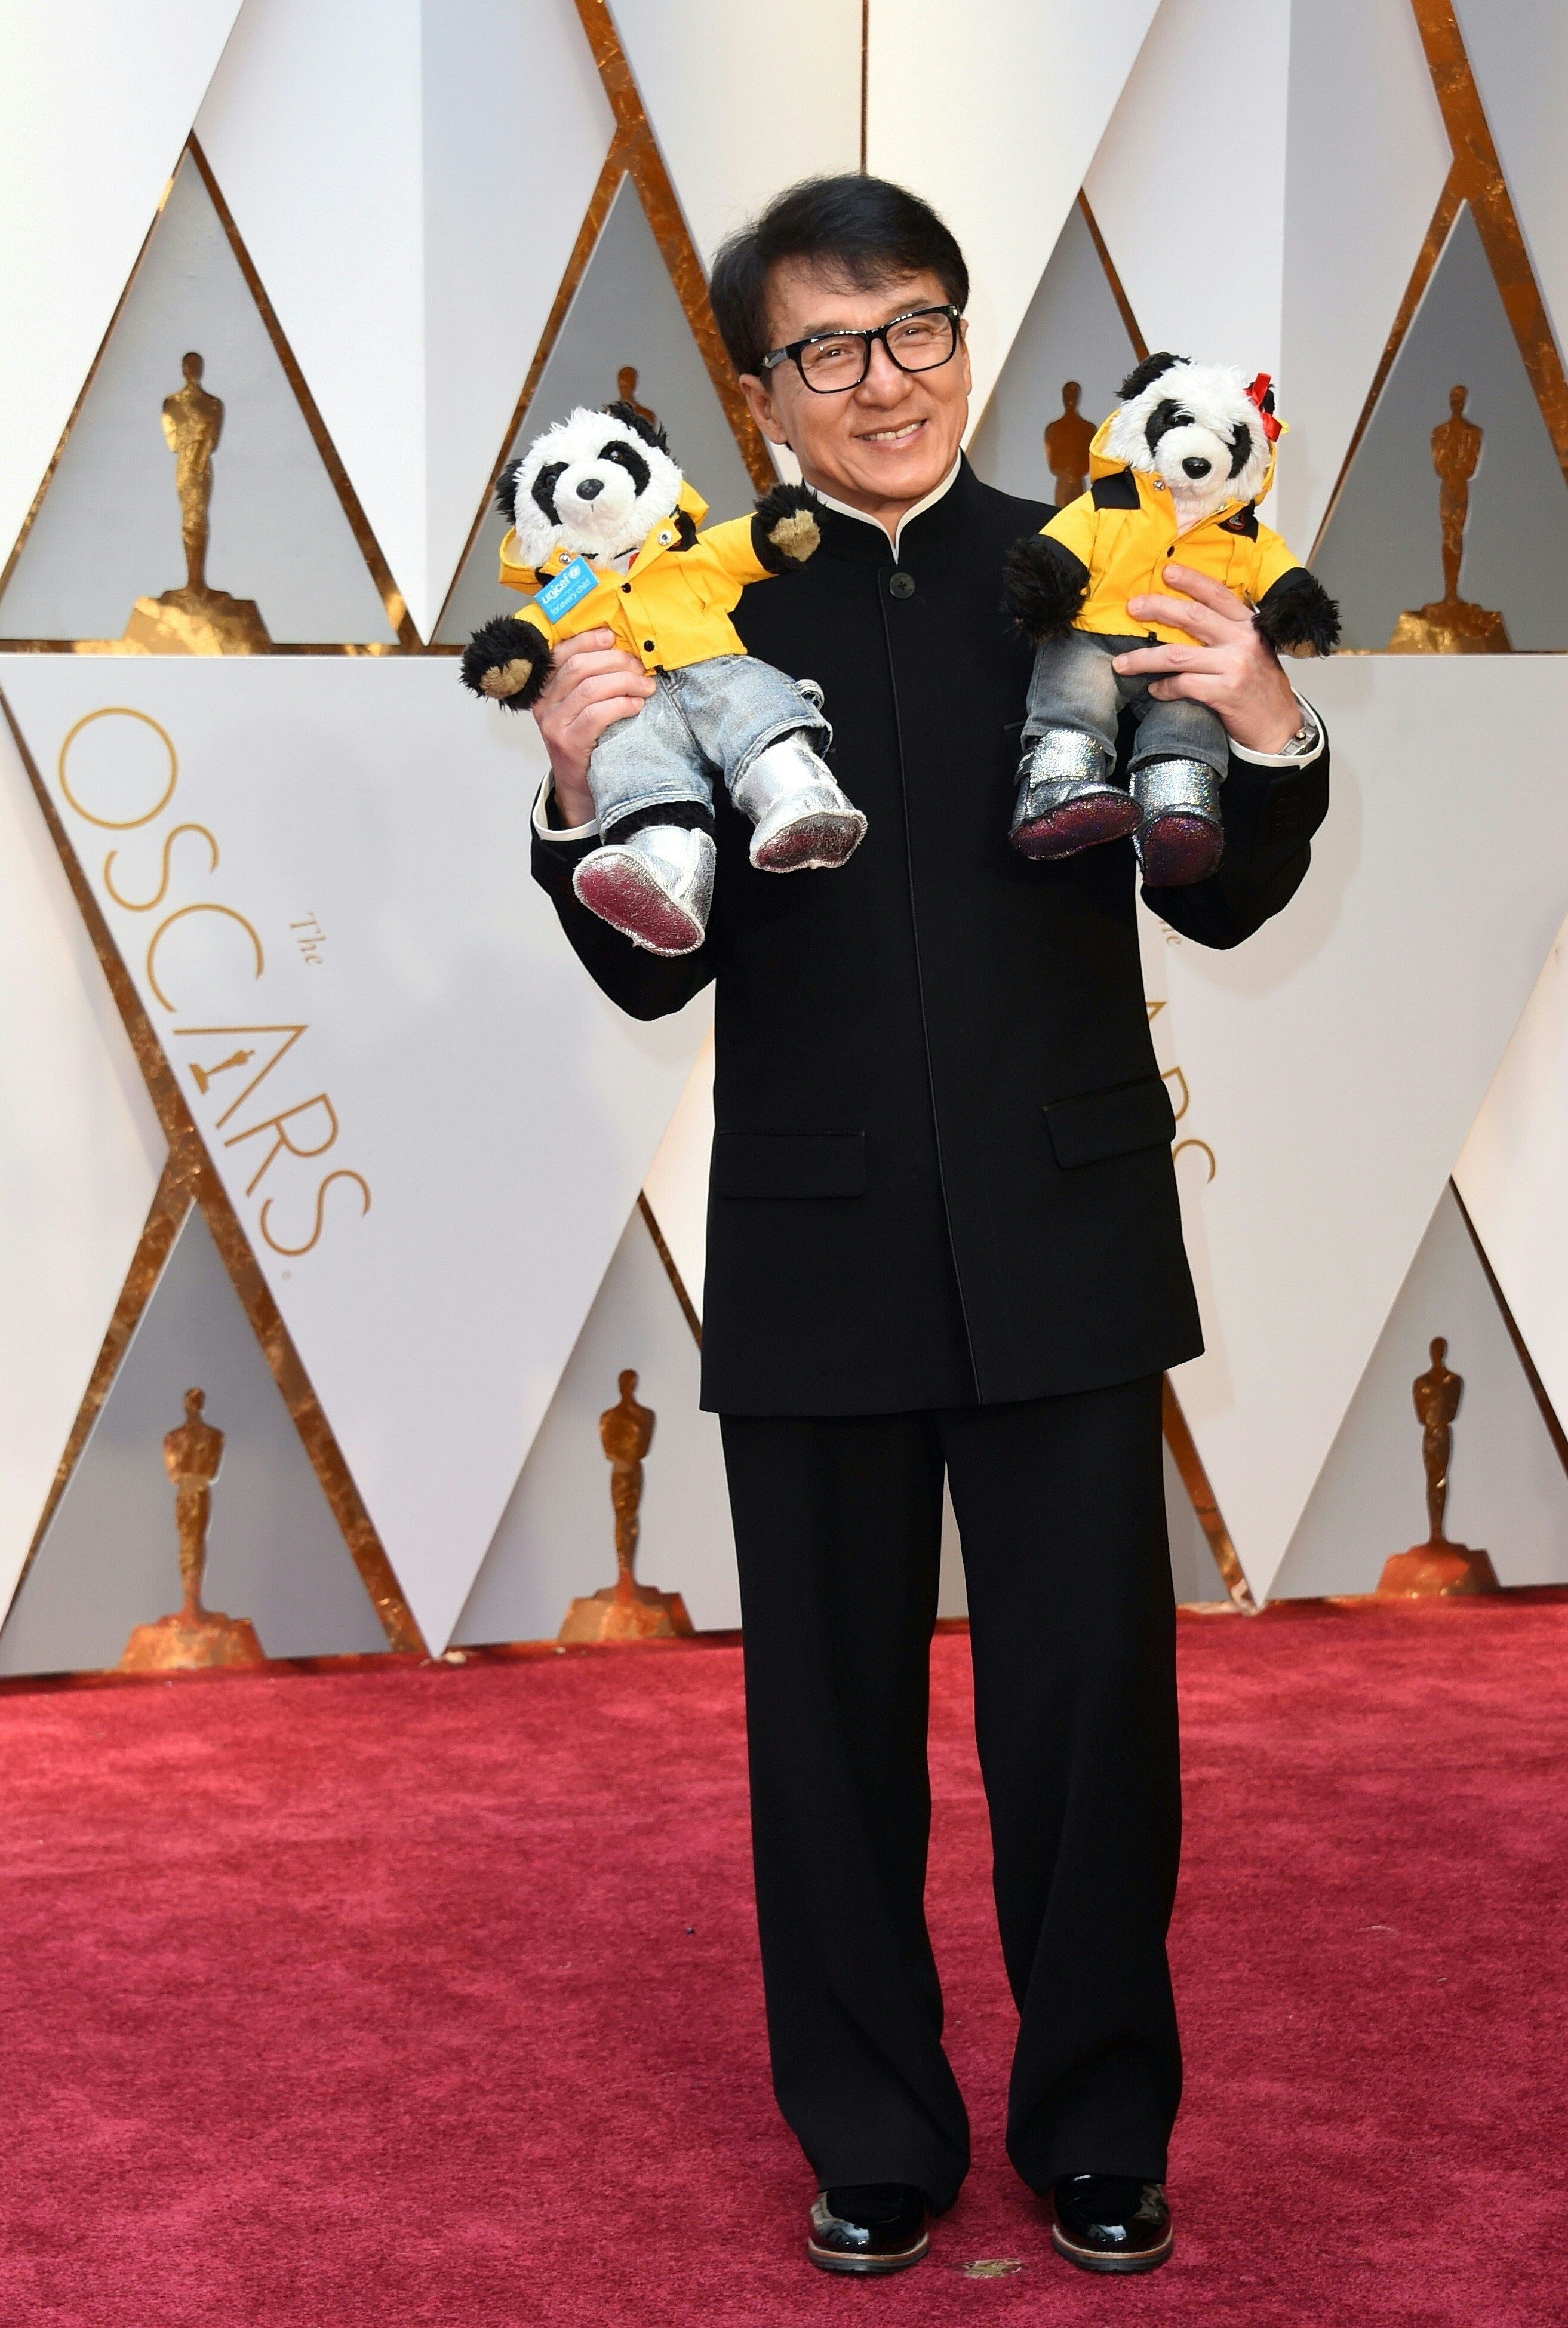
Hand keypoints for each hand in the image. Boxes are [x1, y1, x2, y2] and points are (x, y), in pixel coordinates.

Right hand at [532, 628, 654, 825]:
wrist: (579, 788)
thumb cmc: (585, 742)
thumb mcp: (578, 708)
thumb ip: (587, 681)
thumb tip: (620, 650)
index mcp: (544, 689)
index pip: (561, 654)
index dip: (587, 640)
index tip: (611, 636)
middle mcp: (543, 705)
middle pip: (579, 667)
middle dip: (615, 661)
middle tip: (639, 667)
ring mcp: (554, 725)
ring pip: (591, 689)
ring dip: (625, 682)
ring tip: (646, 687)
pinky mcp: (568, 744)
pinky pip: (597, 714)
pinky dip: (621, 705)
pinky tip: (636, 705)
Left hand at [1113, 565, 1300, 753]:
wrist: (1279, 726)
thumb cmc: (1262, 688)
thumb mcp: (1253, 650)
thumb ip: (1228, 633)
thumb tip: (1189, 619)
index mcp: (1249, 625)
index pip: (1217, 594)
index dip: (1191, 580)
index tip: (1167, 571)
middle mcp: (1242, 640)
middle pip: (1192, 616)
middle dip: (1157, 608)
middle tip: (1132, 607)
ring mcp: (1234, 665)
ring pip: (1177, 654)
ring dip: (1144, 658)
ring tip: (1122, 663)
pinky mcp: (1225, 692)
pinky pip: (1183, 685)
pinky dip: (1163, 688)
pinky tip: (1154, 690)